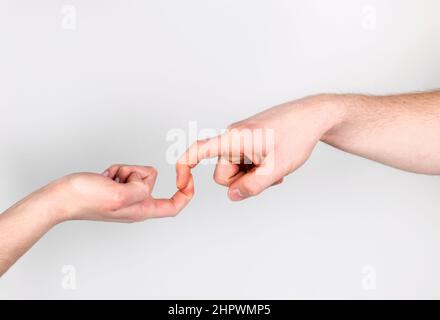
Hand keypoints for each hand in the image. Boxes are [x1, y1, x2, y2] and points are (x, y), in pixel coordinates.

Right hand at [49, 164, 193, 222]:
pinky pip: (125, 172)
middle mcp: (136, 205)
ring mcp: (126, 197)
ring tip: (109, 179)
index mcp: (141, 210)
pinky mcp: (116, 189)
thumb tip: (147, 182)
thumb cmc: (85, 199)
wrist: (61, 197)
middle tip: (119, 180)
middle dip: (137, 172)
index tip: (189, 180)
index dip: (186, 194)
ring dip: (124, 170)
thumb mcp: (119, 194)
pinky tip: (104, 178)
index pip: (173, 206)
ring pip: (137, 174)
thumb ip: (140, 189)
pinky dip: (116, 171)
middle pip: (152, 182)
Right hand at [176, 95, 343, 200]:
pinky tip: (274, 164)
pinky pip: (244, 163)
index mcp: (233, 138)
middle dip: (242, 181)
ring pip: (236, 170)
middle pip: (223, 173)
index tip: (181, 184)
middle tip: (268, 175)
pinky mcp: (248, 141)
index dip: (184, 167)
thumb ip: (252, 187)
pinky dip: (257, 169)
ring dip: (253, 176)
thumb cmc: (296, 136)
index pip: (198, 150)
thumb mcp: (276, 168)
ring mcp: (240, 139)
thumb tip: (232, 196)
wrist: (312, 116)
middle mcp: (232, 136)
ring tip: (275, 168)